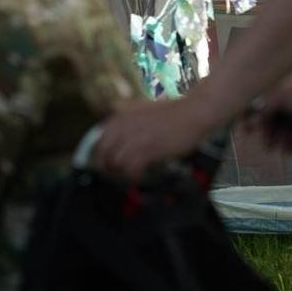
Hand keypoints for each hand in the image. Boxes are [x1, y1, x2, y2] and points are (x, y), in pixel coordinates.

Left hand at [94, 93, 220, 181]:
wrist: (194, 112)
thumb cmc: (171, 114)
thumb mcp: (141, 114)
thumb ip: (126, 126)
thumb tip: (117, 144)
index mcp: (119, 118)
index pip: (97, 143)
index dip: (100, 158)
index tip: (107, 167)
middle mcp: (122, 127)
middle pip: (102, 156)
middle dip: (107, 169)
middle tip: (117, 177)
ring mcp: (135, 137)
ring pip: (115, 164)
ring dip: (121, 175)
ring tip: (130, 178)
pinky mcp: (148, 149)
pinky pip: (130, 169)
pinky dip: (133, 177)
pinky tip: (140, 177)